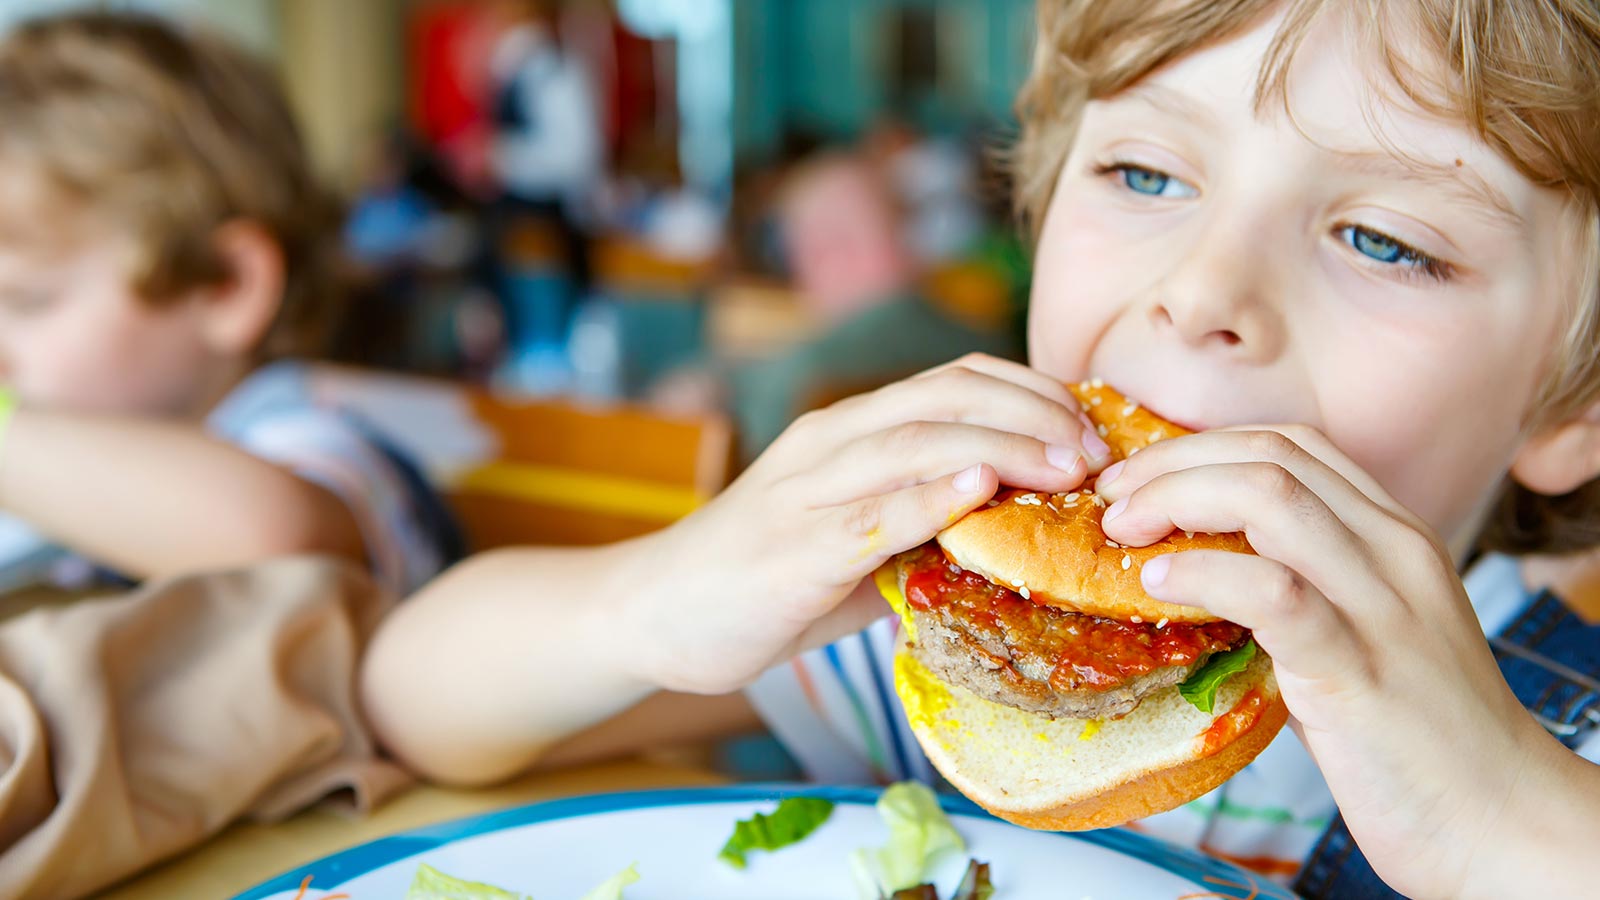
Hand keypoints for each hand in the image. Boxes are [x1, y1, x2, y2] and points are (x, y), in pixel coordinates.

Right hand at [614, 354, 1113, 695]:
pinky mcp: (791, 550)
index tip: (1091, 426)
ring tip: (1066, 465)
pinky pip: (868, 514)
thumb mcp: (856, 537)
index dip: (1030, 392)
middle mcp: (829, 443)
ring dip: (1001, 446)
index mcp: (848, 431)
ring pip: (913, 442)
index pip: (953, 382)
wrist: (654, 610)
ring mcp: (806, 492)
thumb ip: (922, 521)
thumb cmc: (764, 577)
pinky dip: (927, 497)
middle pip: (943, 397)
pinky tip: (978, 490)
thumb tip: (1016, 526)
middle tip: (1097, 451)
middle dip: (1032, 413)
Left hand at [1093, 426, 1574, 898]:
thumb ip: (1297, 587)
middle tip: (1112, 501)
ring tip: (1124, 532)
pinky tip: (1157, 584)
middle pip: (1270, 457)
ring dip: (1177, 500)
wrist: (1497, 818)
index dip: (1201, 448)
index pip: (1292, 445)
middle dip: (1174, 465)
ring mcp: (1381, 608)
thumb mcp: (1360, 632)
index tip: (1138, 479)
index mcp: (1394, 537)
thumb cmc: (1414, 734)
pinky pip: (1273, 592)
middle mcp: (1394, 554)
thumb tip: (1190, 565)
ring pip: (1271, 499)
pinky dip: (1204, 574)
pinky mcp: (1360, 671)